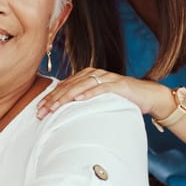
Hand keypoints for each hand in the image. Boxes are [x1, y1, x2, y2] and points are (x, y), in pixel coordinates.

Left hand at [35, 67, 173, 118]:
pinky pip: (101, 88)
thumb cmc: (121, 98)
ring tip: (55, 107)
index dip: (50, 97)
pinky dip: (89, 93)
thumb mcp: (98, 99)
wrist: (147, 95)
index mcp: (86, 76)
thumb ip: (83, 100)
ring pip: (81, 86)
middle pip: (69, 86)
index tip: (38, 109)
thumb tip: (63, 111)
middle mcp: (94, 74)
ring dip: (66, 97)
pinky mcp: (118, 84)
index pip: (64, 86)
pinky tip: (79, 98)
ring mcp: (106, 78)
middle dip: (53, 99)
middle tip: (41, 111)